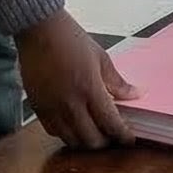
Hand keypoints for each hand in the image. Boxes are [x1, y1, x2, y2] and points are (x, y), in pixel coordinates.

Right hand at [16, 10, 136, 149]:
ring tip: (94, 133)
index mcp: (90, 88)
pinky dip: (66, 134)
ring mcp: (52, 108)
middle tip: (112, 136)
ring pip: (71, 140)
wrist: (39, 31)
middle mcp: (70, 103)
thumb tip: (135, 94)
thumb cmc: (71, 40)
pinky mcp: (37, 108)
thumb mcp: (101, 57)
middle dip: (105, 142)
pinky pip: (53, 131)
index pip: (110, 123)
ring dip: (85, 141)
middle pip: (91, 139)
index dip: (122, 135)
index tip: (129, 139)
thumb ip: (117, 81)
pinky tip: (74, 126)